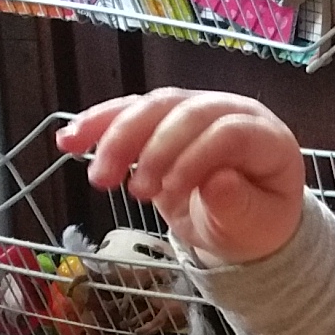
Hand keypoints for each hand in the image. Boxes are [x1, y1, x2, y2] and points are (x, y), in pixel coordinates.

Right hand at [58, 90, 307, 266]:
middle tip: (129, 193)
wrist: (242, 222)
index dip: (193, 159)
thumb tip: (217, 182)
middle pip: (184, 112)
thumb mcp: (253, 228)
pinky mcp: (165, 119)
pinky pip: (129, 113)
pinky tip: (69, 141)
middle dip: (150, 149)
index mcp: (265, 137)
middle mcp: (231, 111)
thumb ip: (238, 207)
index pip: (227, 133)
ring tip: (96, 177)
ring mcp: (196, 109)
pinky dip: (98, 126)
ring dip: (116, 137)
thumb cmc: (254, 223)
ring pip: (151, 107)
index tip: (168, 194)